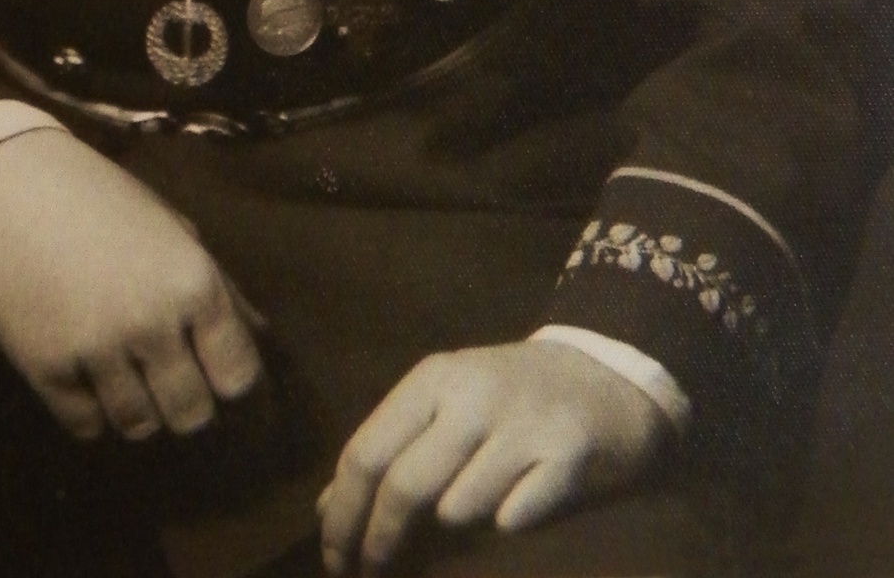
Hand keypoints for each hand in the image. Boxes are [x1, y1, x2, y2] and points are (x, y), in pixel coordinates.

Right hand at [0, 129, 264, 442]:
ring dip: (137, 409)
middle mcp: (152, 322)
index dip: (233, 388)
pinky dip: (92, 412)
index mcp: (194, 283)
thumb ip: (220, 288)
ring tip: (123, 373)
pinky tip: (87, 375)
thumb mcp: (173, 230)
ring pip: (138, 426)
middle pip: (191, 416)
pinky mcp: (48, 369)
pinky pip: (87, 426)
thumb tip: (262, 341)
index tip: (220, 385)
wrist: (10, 185)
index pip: (238, 378)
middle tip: (168, 383)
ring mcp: (98, 349)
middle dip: (185, 406)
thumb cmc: (101, 200)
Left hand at [317, 340, 668, 573]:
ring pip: (460, 508)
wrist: (608, 375)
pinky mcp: (567, 457)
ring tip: (473, 511)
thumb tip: (325, 507)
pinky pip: (515, 518)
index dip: (342, 514)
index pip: (367, 452)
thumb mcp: (444, 405)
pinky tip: (521, 503)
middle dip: (378, 541)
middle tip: (368, 574)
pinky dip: (508, 522)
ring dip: (456, 526)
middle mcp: (473, 396)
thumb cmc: (510, 397)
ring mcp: (522, 425)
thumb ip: (389, 449)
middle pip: (404, 485)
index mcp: (434, 379)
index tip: (334, 561)